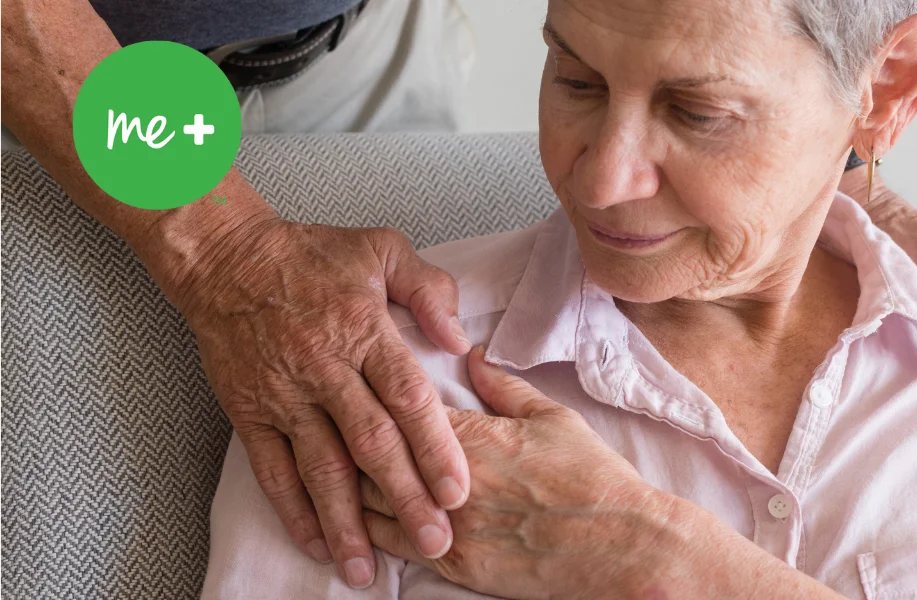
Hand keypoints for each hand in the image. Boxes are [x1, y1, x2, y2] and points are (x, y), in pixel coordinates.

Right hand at [171, 216, 472, 587]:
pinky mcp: (250, 411)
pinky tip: (316, 542)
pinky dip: (293, 509)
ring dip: (347, 521)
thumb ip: (427, 289)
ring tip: (369, 569)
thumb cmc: (310, 255)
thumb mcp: (381, 249)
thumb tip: (461, 339)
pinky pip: (272, 469)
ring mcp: (284, 395)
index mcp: (363, 330)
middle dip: (405, 498)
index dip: (434, 447)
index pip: (406, 397)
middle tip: (435, 543)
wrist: (225, 259)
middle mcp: (324, 368)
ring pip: (321, 468)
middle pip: (371, 443)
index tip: (458, 490)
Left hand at [360, 345, 673, 599]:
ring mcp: (448, 526)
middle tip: (330, 422)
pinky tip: (350, 520)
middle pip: (373, 456)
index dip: (372, 396)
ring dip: (347, 485)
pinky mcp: (453, 566)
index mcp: (471, 437)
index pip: (397, 409)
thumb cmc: (592, 477)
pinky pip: (392, 545)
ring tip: (328, 468)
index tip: (356, 384)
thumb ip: (503, 386)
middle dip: (347, 438)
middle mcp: (449, 482)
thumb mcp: (551, 417)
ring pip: (370, 503)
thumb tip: (472, 354)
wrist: (619, 546)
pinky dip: (365, 530)